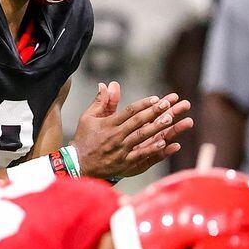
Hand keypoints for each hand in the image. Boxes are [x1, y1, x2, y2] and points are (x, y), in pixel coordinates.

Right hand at [71, 81, 192, 178]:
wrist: (78, 164)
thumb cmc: (84, 138)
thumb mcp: (88, 117)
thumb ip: (100, 101)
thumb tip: (105, 84)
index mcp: (108, 124)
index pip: (129, 111)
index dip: (143, 104)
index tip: (156, 98)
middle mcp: (116, 136)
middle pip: (138, 122)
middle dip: (154, 112)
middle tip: (167, 104)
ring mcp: (121, 150)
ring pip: (141, 137)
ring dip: (156, 127)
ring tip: (170, 119)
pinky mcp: (124, 163)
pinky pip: (141, 155)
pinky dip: (152, 149)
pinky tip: (164, 143)